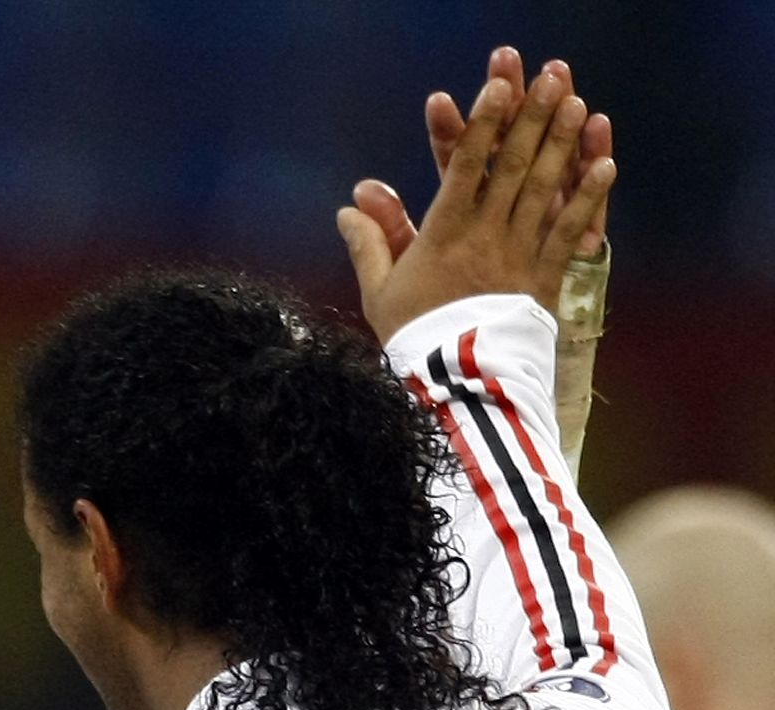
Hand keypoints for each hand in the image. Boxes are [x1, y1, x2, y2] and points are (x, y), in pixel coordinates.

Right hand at [337, 71, 615, 341]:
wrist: (457, 385)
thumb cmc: (414, 337)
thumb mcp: (379, 292)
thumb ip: (369, 244)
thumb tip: (350, 205)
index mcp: (443, 235)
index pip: (463, 169)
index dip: (481, 126)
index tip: (496, 89)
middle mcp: (486, 236)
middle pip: (512, 168)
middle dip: (533, 119)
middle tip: (551, 78)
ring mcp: (519, 255)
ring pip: (544, 190)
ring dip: (563, 144)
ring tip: (578, 104)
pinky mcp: (543, 277)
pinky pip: (569, 231)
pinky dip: (588, 198)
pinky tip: (606, 166)